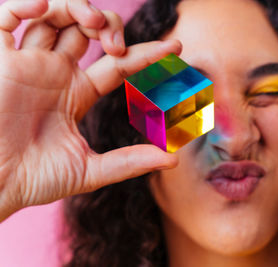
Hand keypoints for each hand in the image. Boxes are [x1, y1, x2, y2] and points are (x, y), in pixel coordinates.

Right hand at [0, 0, 180, 221]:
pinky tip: (45, 7)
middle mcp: (55, 73)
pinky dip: (26, 4)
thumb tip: (173, 161)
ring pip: (55, 15)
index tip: (175, 48)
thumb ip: (131, 163)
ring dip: (78, 8)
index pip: (119, 64)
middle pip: (88, 30)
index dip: (146, 54)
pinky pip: (6, 16)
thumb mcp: (90, 170)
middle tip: (116, 46)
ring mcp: (27, 63)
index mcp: (77, 93)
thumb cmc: (34, 180)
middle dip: (109, 26)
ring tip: (94, 22)